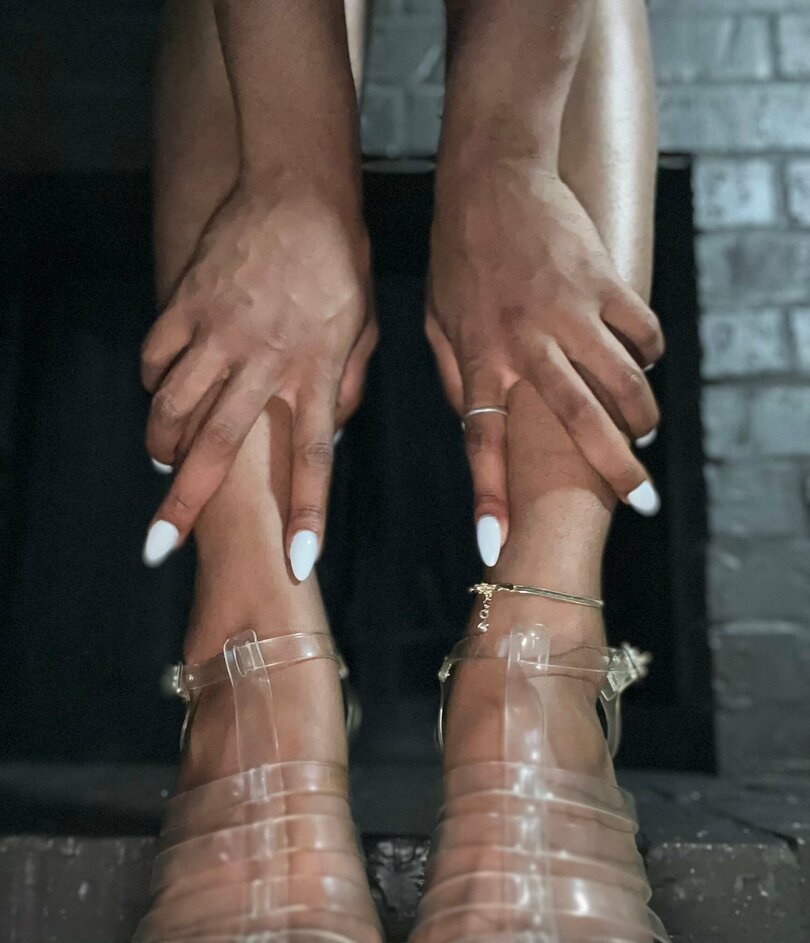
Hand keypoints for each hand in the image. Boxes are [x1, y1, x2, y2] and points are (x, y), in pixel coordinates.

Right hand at [141, 180, 375, 576]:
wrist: (299, 190)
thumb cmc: (339, 263)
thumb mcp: (363, 327)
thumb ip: (346, 385)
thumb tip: (331, 430)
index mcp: (317, 371)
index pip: (315, 457)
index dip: (307, 514)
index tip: (296, 562)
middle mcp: (266, 360)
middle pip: (218, 445)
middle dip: (186, 502)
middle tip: (160, 542)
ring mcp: (220, 330)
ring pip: (172, 405)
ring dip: (162, 443)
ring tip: (163, 459)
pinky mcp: (187, 302)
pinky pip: (155, 357)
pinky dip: (152, 381)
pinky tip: (161, 387)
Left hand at [427, 161, 663, 563]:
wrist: (490, 175)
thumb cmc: (456, 253)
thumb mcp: (435, 319)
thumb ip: (452, 374)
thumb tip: (470, 421)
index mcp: (478, 358)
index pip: (482, 442)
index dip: (488, 498)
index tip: (495, 547)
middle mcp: (525, 342)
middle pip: (577, 423)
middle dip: (614, 471)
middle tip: (639, 502)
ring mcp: (568, 310)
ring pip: (623, 382)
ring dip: (643, 415)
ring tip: (645, 430)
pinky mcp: (602, 279)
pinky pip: (642, 332)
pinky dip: (649, 354)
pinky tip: (642, 360)